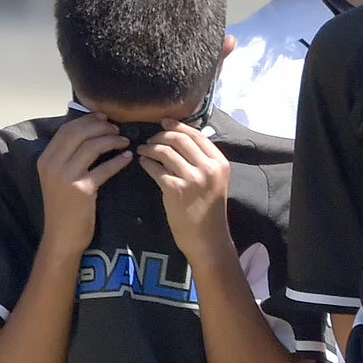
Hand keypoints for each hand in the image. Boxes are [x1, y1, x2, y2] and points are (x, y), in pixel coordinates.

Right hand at [33, 113, 130, 257]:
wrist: (62, 236)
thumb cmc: (65, 207)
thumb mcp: (59, 178)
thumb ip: (68, 158)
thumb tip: (89, 137)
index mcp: (45, 158)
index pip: (66, 130)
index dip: (86, 120)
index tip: (103, 118)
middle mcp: (52, 164)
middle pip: (78, 133)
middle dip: (100, 127)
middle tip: (117, 129)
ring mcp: (65, 176)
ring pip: (91, 147)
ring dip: (111, 140)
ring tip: (125, 141)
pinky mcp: (81, 190)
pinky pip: (104, 169)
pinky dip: (118, 161)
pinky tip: (128, 157)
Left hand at [137, 123, 233, 264]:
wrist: (207, 238)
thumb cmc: (209, 211)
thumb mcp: (214, 181)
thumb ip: (203, 161)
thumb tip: (181, 138)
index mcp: (220, 163)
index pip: (197, 135)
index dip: (177, 126)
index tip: (164, 123)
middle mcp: (208, 168)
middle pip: (179, 139)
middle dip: (160, 136)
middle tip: (150, 140)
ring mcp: (192, 178)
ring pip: (165, 150)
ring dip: (149, 148)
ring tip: (143, 151)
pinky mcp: (175, 189)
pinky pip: (155, 168)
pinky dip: (146, 162)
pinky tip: (143, 163)